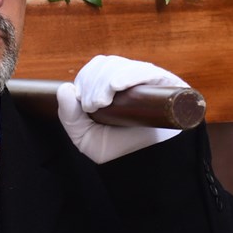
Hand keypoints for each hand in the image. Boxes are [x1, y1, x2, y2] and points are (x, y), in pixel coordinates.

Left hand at [56, 55, 187, 163]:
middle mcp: (130, 80)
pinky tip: (117, 85)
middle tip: (92, 106)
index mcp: (111, 86)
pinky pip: (147, 71)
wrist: (148, 168)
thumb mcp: (85, 137)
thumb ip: (70, 117)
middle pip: (108, 64)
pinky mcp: (167, 86)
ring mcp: (148, 82)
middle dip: (94, 82)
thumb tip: (64, 88)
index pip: (97, 68)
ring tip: (102, 102)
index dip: (86, 79)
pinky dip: (129, 74)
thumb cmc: (118, 151)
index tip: (83, 103)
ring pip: (124, 66)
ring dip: (106, 80)